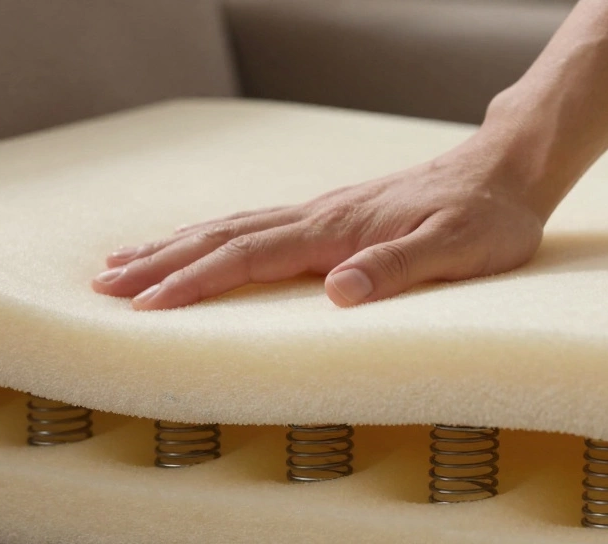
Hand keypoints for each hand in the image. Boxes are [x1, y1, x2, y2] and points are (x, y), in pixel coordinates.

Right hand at [91, 139, 545, 308]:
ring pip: (230, 227)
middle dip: (160, 265)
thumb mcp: (457, 251)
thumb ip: (396, 269)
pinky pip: (254, 227)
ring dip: (174, 247)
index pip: (248, 257)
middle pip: (221, 238)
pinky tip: (198, 246)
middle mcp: (317, 217)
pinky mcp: (331, 216)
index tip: (146, 308)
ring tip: (123, 264)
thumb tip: (336, 292)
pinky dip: (211, 238)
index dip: (194, 283)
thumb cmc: (487, 218)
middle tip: (102, 288)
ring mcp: (321, 213)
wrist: (505, 171)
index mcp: (336, 230)